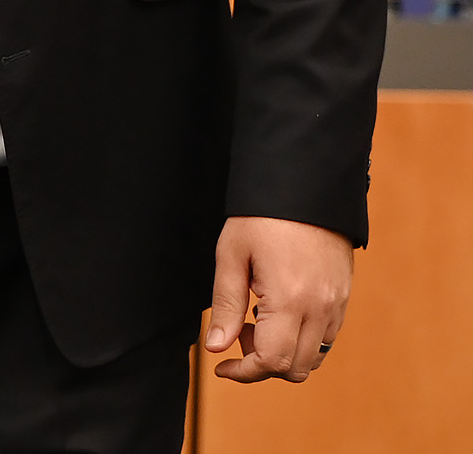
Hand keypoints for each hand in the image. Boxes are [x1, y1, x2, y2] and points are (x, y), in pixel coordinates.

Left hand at [203, 215, 353, 382]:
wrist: (306, 187)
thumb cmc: (261, 217)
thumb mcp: (231, 255)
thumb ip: (225, 306)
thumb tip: (217, 348)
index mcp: (290, 300)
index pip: (271, 361)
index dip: (243, 372)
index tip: (221, 365)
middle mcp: (320, 310)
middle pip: (296, 369)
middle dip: (262, 365)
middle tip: (238, 332)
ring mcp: (337, 306)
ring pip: (315, 358)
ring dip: (284, 354)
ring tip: (257, 319)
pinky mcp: (344, 298)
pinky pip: (327, 339)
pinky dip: (302, 341)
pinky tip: (279, 313)